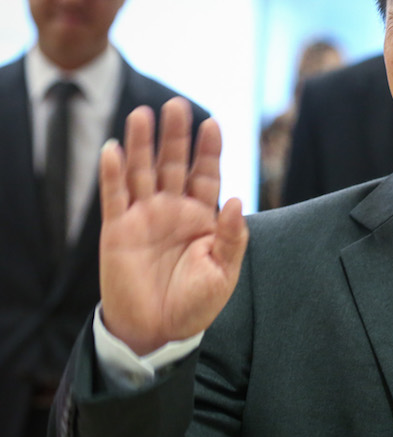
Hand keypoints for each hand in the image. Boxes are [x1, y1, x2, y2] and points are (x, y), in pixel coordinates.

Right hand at [98, 97, 246, 355]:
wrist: (158, 331)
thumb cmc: (195, 303)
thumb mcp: (223, 272)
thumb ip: (231, 236)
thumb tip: (235, 200)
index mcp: (202, 216)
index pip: (207, 174)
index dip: (209, 149)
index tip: (212, 123)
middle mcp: (173, 209)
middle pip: (173, 164)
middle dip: (176, 136)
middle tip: (177, 105)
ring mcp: (144, 217)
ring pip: (142, 172)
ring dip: (142, 144)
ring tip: (144, 113)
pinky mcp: (117, 230)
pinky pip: (114, 196)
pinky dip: (113, 173)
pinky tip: (114, 148)